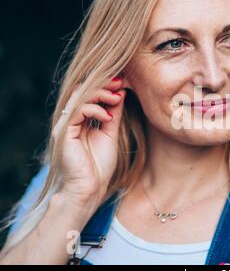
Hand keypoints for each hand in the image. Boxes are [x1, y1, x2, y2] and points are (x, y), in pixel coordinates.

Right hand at [51, 77, 126, 208]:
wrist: (89, 189)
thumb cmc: (100, 166)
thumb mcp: (110, 134)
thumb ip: (113, 114)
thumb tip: (121, 93)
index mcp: (80, 120)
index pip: (89, 94)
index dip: (105, 86)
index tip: (123, 82)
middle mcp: (70, 120)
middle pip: (83, 91)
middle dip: (103, 84)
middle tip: (121, 82)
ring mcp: (65, 126)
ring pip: (79, 98)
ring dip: (100, 94)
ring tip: (117, 97)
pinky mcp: (64, 133)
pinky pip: (77, 112)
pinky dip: (94, 109)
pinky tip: (108, 117)